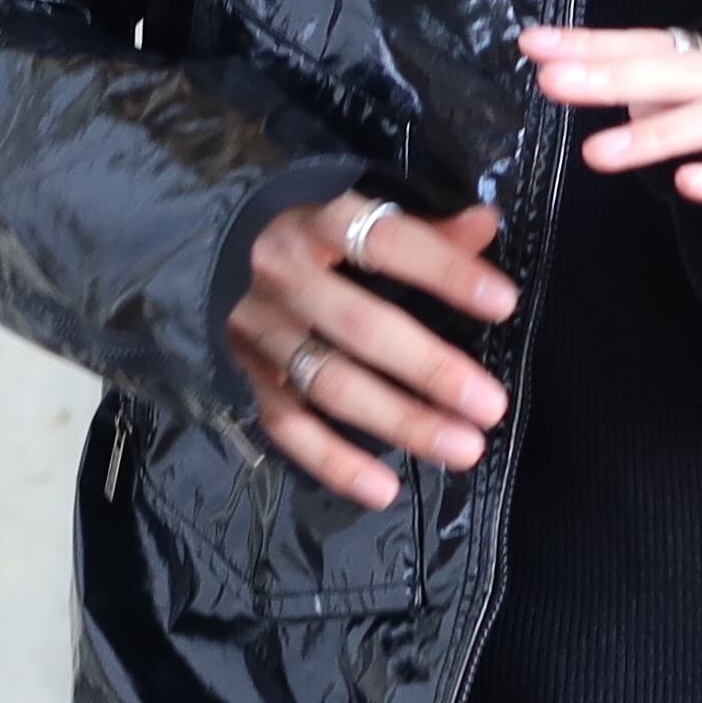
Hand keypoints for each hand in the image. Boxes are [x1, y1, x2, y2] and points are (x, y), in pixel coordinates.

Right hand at [227, 193, 519, 512]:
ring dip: (399, 420)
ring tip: (462, 449)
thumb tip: (486, 225)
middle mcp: (283, 275)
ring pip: (330, 382)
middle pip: (360, 326)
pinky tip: (385, 490)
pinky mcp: (245, 376)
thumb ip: (420, 226)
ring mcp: (260, 331)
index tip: (502, 303)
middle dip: (429, 368)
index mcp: (316, 221)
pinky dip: (334, 462)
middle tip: (490, 405)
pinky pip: (288, 426)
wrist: (199, 245)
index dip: (444, 271)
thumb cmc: (299, 230)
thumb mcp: (351, 211)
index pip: (387, 241)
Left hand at [517, 25, 701, 205]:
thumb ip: (681, 94)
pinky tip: (690, 185)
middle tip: (552, 81)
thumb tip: (620, 91)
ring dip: (659, 133)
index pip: (653, 44)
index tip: (534, 46)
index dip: (595, 45)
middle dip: (611, 75)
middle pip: (676, 70)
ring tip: (599, 153)